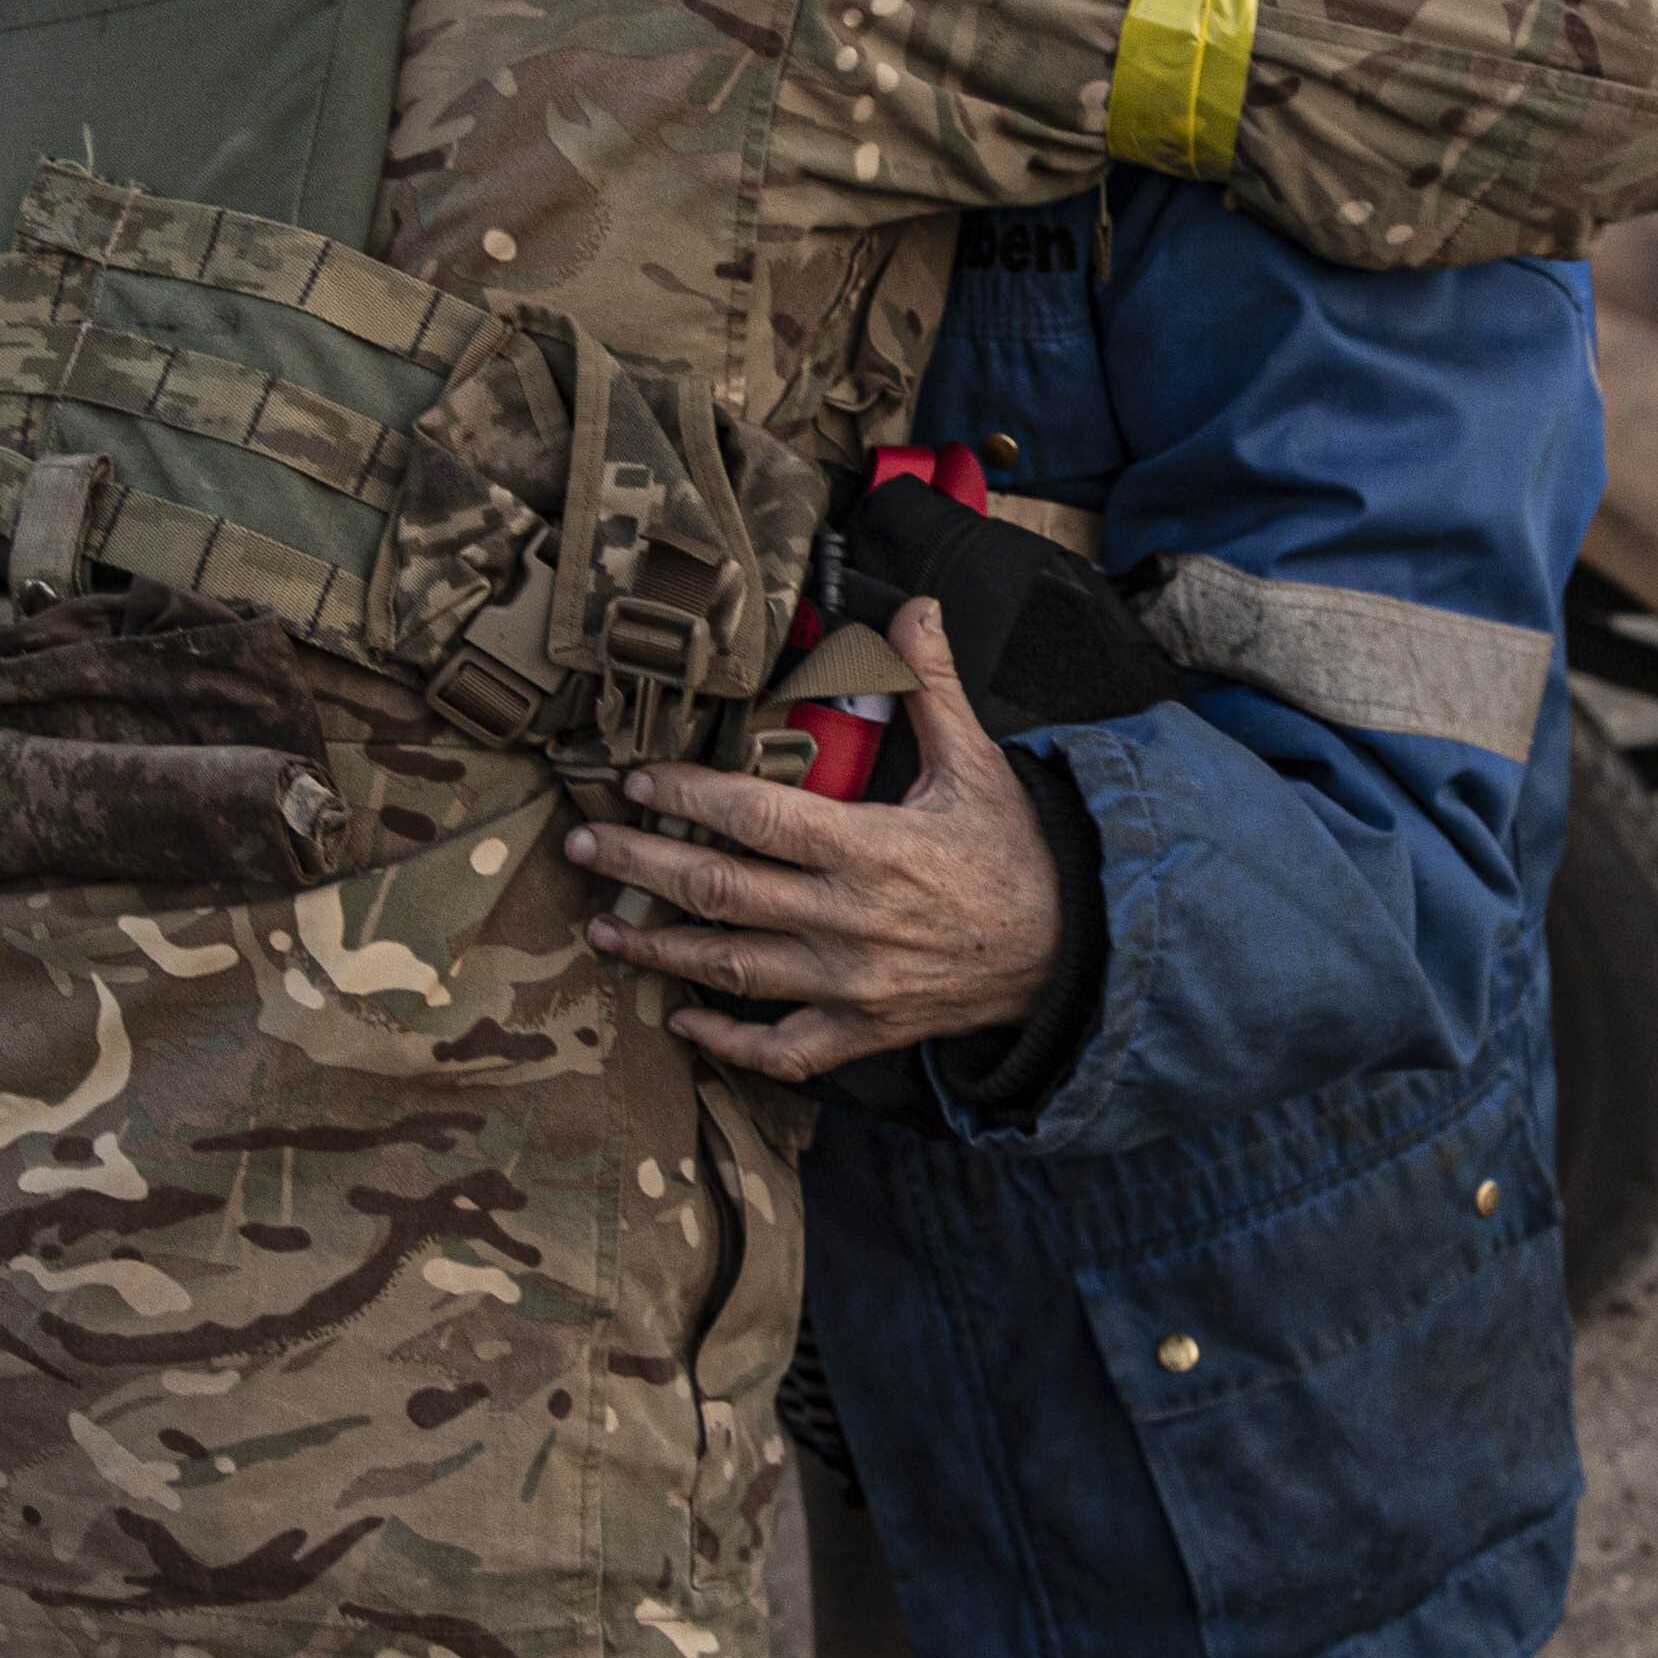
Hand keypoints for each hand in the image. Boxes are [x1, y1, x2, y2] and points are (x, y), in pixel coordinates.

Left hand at [569, 601, 1064, 1083]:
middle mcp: (849, 921)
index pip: (755, 816)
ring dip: (658, 948)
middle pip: (719, 891)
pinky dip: (726, 1040)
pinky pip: (780, 1050)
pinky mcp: (863, 1032)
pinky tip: (680, 1018)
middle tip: (583, 844)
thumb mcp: (981, 764)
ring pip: (730, 970)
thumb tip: (916, 608)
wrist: (1075, 953)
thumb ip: (935, 686)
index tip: (638, 780)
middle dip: (641, 864)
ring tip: (602, 926)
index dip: (687, 796)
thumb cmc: (1018, 854)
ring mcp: (851, 985)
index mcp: (871, 848)